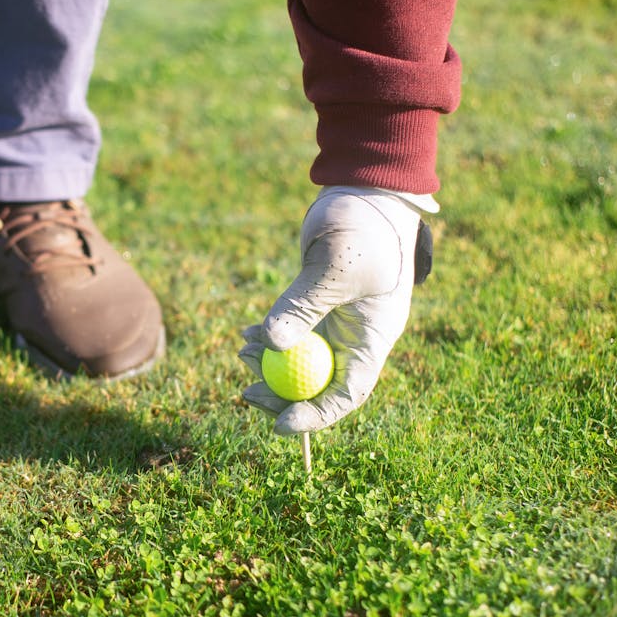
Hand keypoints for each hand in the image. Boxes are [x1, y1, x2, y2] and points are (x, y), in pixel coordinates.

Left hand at [239, 185, 435, 434]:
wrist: (364, 192)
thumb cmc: (363, 225)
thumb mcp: (335, 267)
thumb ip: (303, 306)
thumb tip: (273, 346)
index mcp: (374, 338)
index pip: (348, 392)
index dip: (316, 414)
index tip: (280, 424)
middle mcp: (356, 337)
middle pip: (319, 384)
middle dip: (282, 394)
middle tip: (246, 391)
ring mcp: (336, 323)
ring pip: (299, 361)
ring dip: (269, 362)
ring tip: (242, 347)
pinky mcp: (316, 308)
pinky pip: (290, 335)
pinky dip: (268, 337)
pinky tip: (246, 332)